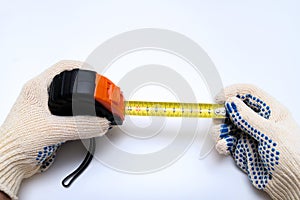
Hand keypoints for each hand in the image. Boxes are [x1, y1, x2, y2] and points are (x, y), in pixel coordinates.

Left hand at [0, 61, 109, 199]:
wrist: (8, 162)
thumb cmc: (16, 141)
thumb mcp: (52, 130)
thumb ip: (80, 125)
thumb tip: (101, 122)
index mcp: (37, 88)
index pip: (63, 67)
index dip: (83, 67)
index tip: (97, 75)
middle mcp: (41, 96)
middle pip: (70, 82)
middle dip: (87, 86)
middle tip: (100, 92)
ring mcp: (45, 110)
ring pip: (70, 99)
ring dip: (85, 103)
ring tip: (97, 106)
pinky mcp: (50, 123)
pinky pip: (70, 115)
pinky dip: (81, 116)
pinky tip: (88, 121)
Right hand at [212, 84, 299, 199]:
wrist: (292, 183)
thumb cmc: (293, 158)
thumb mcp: (271, 134)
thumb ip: (249, 118)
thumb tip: (232, 103)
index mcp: (270, 111)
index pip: (249, 93)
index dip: (233, 92)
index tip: (219, 98)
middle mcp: (258, 121)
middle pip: (233, 108)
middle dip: (222, 113)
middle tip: (218, 119)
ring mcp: (248, 134)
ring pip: (226, 124)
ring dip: (220, 129)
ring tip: (224, 137)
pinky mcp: (240, 147)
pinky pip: (225, 140)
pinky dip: (221, 143)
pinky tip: (225, 146)